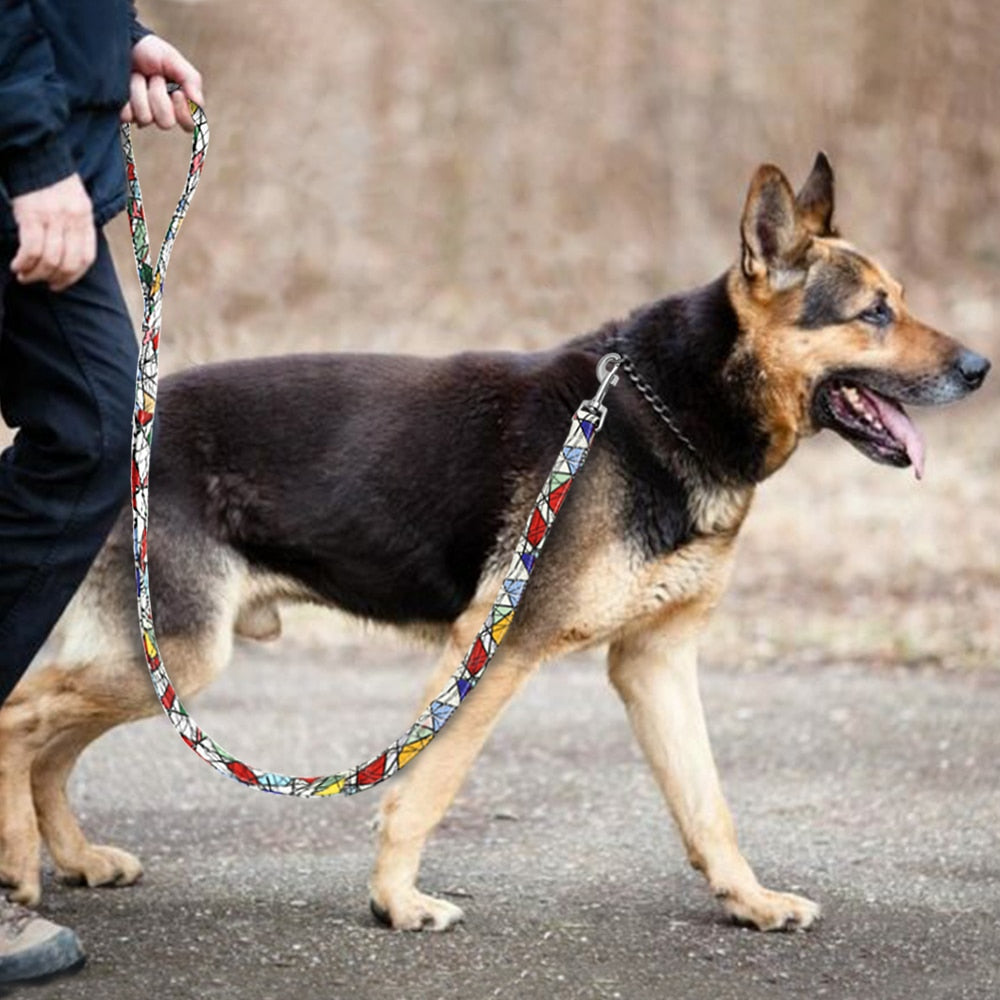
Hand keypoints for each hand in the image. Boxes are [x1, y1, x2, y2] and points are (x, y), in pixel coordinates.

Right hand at [10, 174, 95, 290]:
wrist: (36, 153)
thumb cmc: (53, 182)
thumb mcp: (76, 203)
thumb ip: (77, 226)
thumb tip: (71, 254)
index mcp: (85, 219)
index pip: (86, 258)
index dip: (74, 276)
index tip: (60, 284)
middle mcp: (72, 221)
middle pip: (68, 263)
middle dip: (54, 279)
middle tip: (40, 283)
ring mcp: (53, 219)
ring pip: (49, 260)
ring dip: (36, 274)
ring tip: (25, 276)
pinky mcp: (31, 215)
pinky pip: (31, 249)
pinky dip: (24, 262)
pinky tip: (17, 266)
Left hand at [120, 34, 203, 132]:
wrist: (125, 44)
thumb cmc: (151, 52)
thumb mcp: (174, 60)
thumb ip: (191, 80)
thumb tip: (198, 104)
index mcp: (180, 104)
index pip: (189, 124)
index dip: (183, 112)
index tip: (177, 92)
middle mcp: (163, 114)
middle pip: (166, 123)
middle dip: (158, 96)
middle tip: (154, 77)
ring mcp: (143, 115)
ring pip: (146, 118)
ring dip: (140, 91)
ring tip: (138, 76)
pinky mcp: (126, 114)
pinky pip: (127, 116)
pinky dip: (126, 97)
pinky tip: (126, 84)